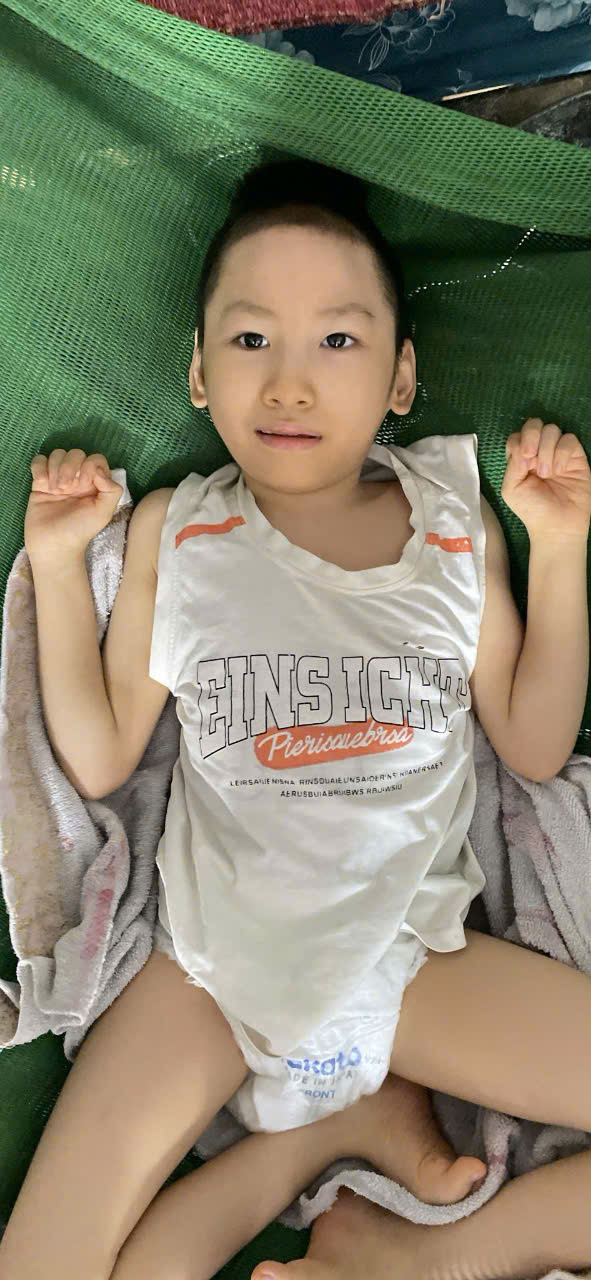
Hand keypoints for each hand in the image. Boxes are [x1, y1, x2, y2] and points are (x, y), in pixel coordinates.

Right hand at [25, 448, 122, 563]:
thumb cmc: (80, 530)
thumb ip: (112, 490)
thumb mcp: (104, 512)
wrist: (54, 544)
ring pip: (57, 454)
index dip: (89, 466)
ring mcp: (58, 479)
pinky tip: (42, 484)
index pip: (95, 459)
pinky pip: (39, 461)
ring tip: (55, 490)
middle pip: (75, 453)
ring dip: (55, 468)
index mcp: (94, 483)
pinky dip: (40, 468)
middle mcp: (77, 478)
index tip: (83, 485)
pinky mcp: (40, 483)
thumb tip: (99, 470)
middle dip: (70, 467)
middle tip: (66, 489)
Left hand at [502, 418, 590, 540]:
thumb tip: (525, 448)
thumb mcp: (511, 488)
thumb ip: (513, 463)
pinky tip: (559, 471)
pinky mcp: (575, 457)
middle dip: (531, 437)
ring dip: (547, 450)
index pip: (517, 435)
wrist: (557, 525)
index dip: (519, 443)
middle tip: (531, 460)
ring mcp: (557, 452)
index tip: (522, 465)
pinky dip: (562, 453)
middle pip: (533, 424)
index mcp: (521, 458)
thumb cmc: (532, 509)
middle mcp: (539, 451)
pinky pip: (569, 440)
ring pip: (552, 429)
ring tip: (547, 473)